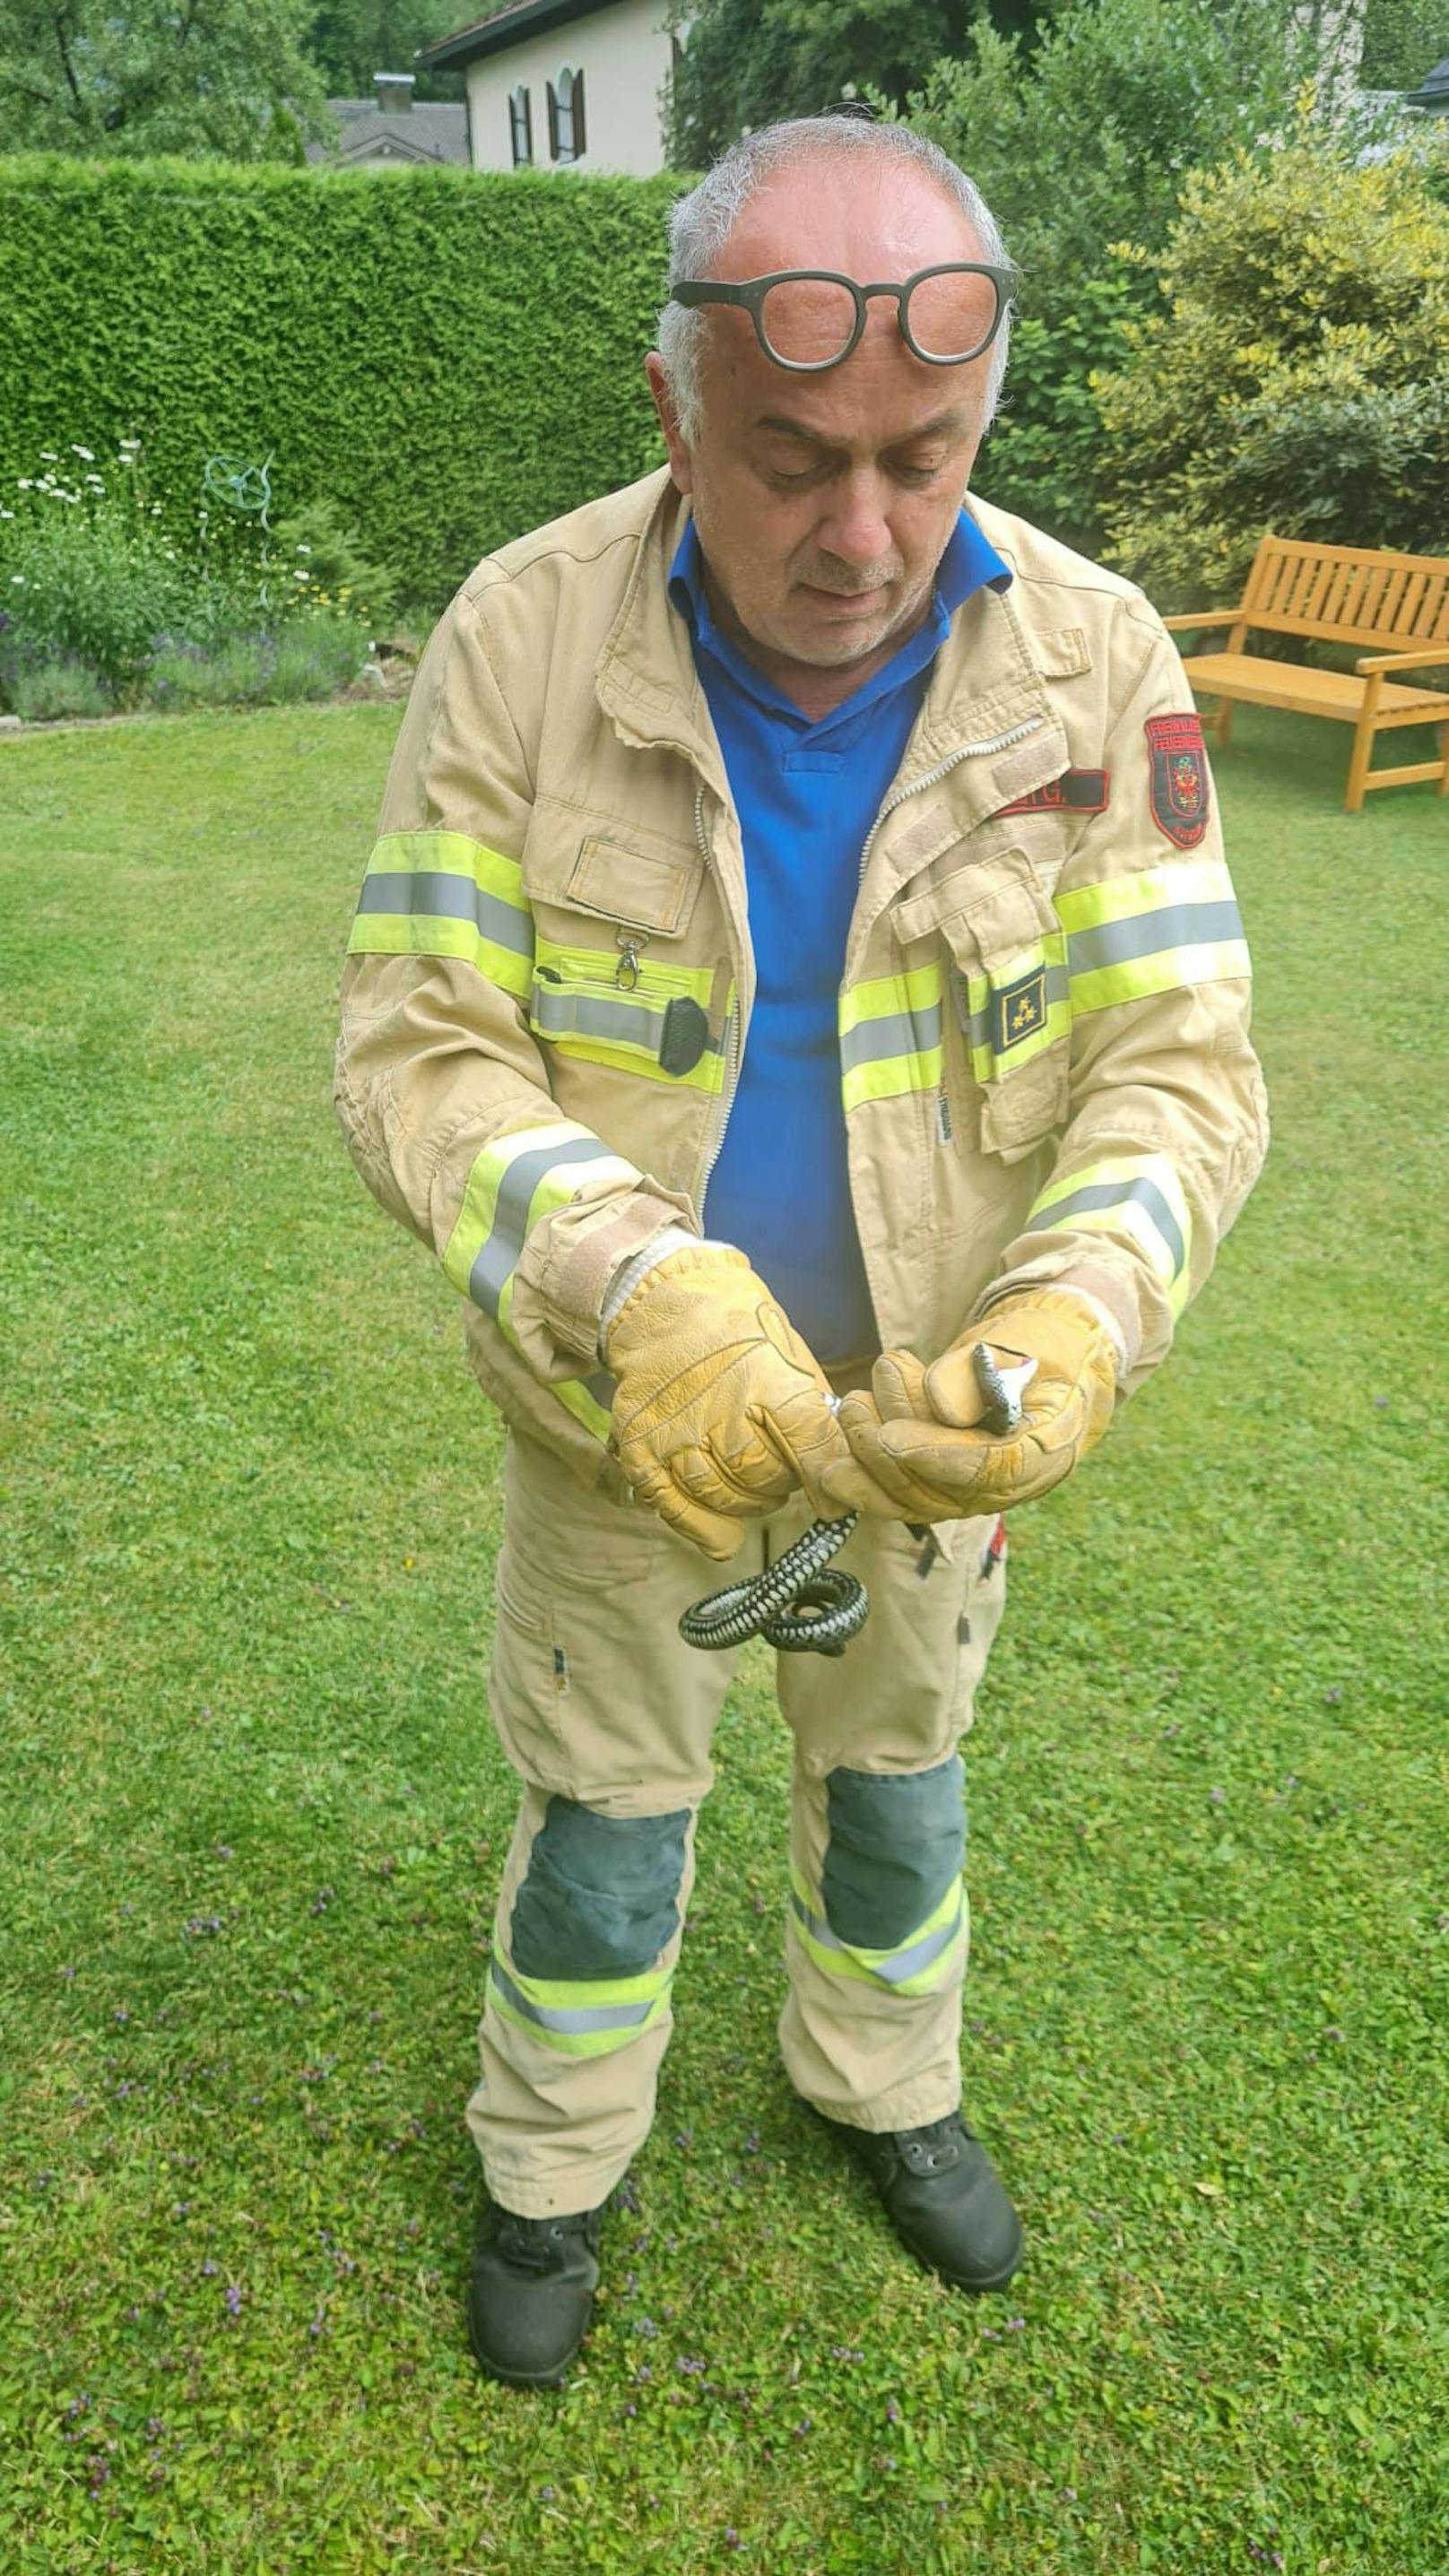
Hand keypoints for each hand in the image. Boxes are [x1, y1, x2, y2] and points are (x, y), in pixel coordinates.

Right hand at [606, 1245, 874, 1559]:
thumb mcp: (791, 1358)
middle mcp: (720, 1410)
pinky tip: (723, 1535)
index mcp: (768, 1381)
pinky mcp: (641, 1447)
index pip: (810, 1445)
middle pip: (766, 1478)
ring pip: (724, 1496)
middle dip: (783, 1484)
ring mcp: (676, 1432)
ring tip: (752, 1485)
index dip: (827, 1480)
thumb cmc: (741, 1333)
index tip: (834, 1501)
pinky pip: (674, 1505)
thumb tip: (836, 1468)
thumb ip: (812, 1415)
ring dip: (747, 1502)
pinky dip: (703, 1527)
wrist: (668, 1304)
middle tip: (782, 1472)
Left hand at [819, 1288, 1117, 1522]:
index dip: (938, 1457)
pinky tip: (833, 1466)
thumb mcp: (1024, 1343)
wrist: (1046, 1354)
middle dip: (887, 1453)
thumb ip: (984, 1372)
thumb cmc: (1040, 1343)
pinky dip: (866, 1483)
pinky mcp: (949, 1484)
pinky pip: (905, 1497)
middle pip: (945, 1492)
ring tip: (851, 1405)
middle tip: (855, 1404)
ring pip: (917, 1498)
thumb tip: (940, 1407)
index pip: (993, 1468)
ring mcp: (980, 1489)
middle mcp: (1015, 1482)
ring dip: (870, 1458)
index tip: (890, 1438)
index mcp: (1050, 1446)